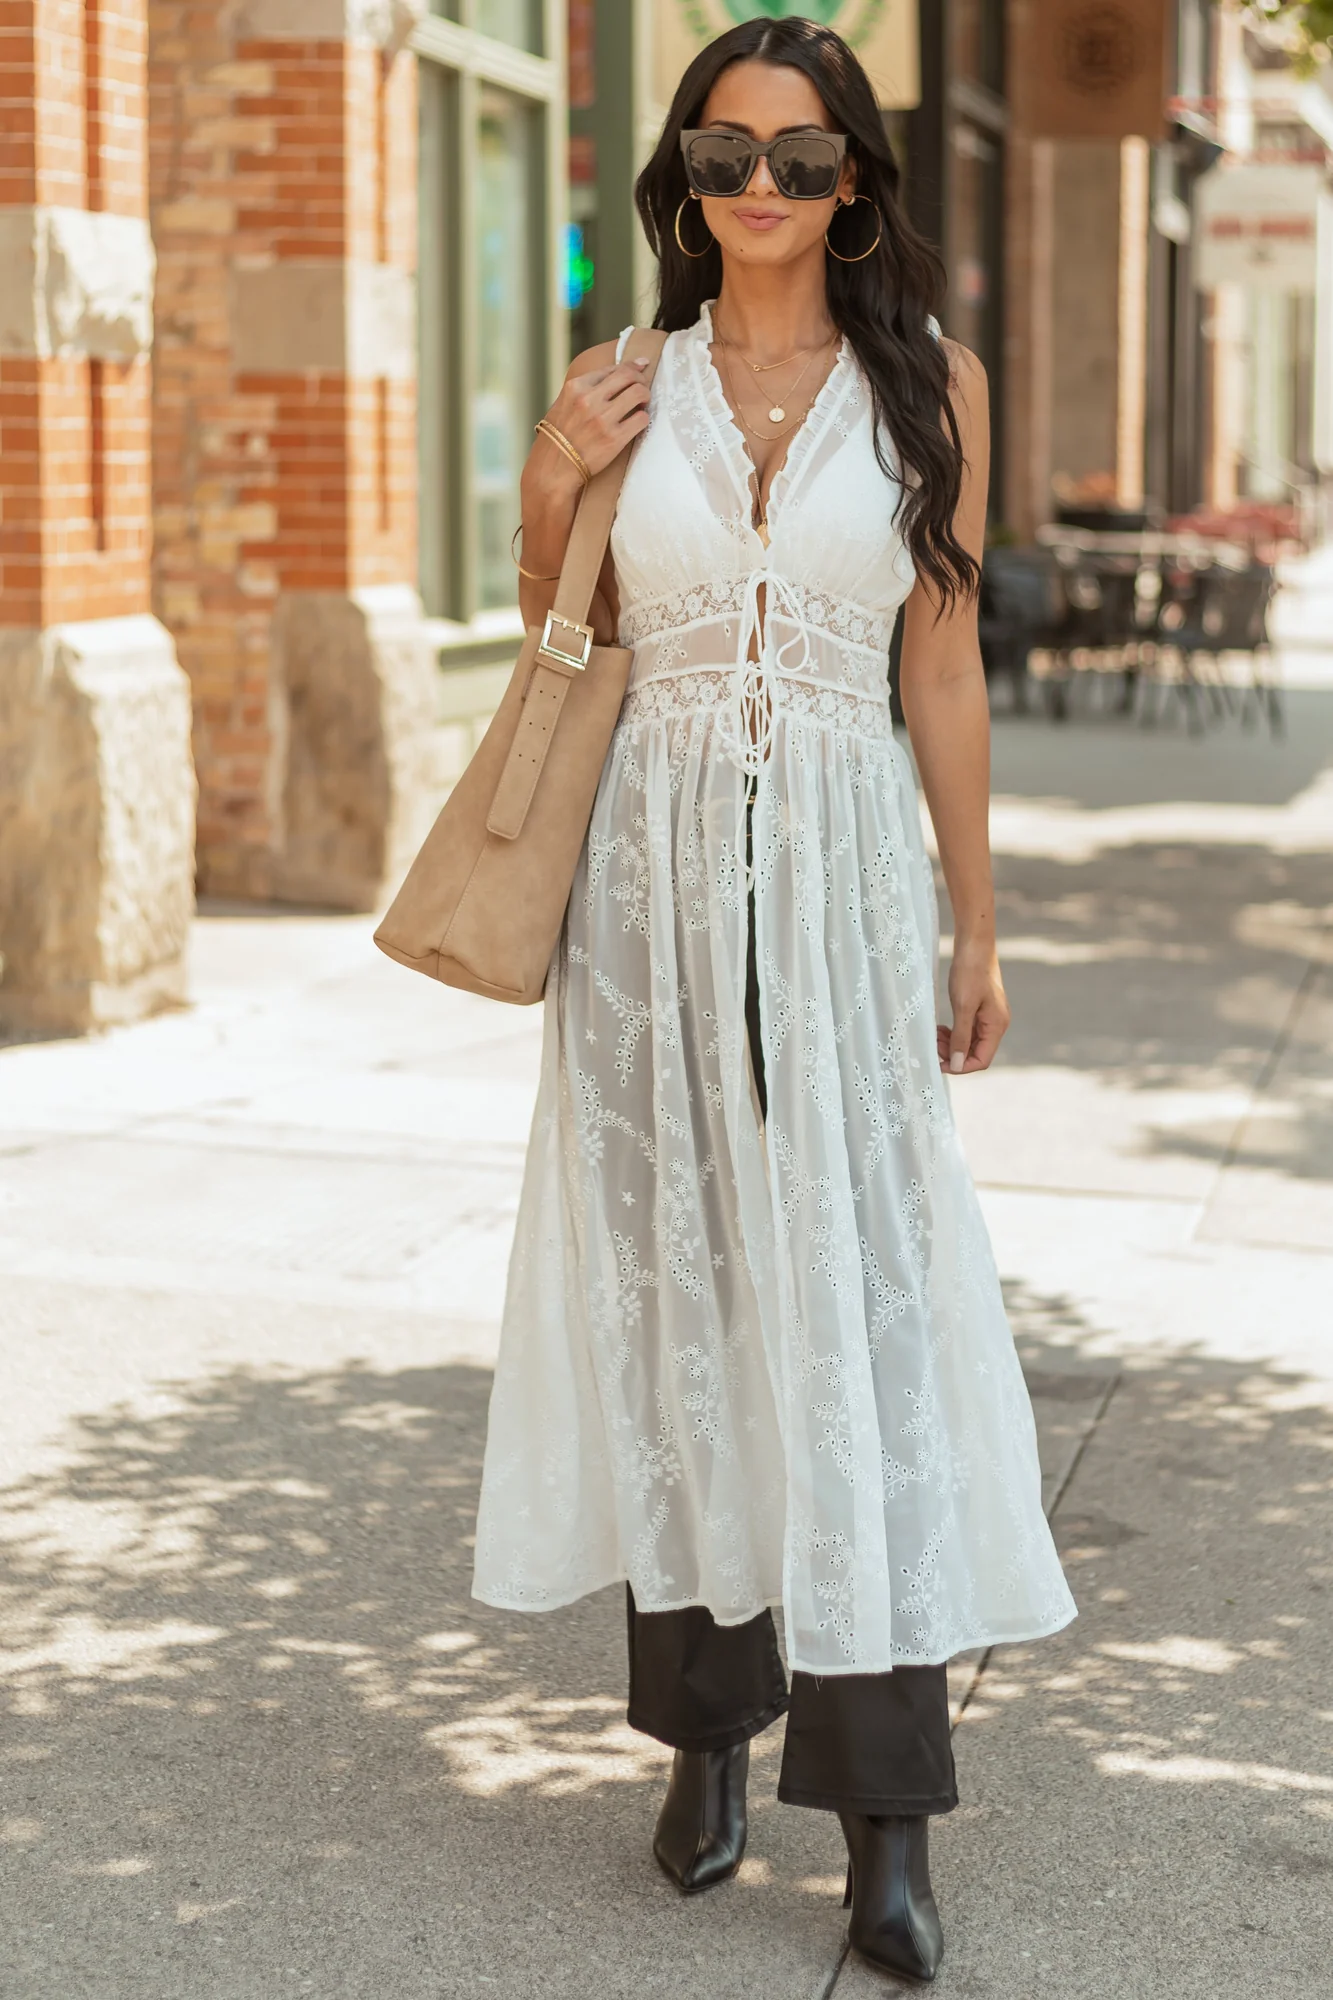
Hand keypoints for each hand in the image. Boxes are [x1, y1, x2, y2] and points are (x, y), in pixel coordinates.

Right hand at [533, 358, 652, 489]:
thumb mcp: (563, 405)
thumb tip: (613, 375)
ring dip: (645, 396)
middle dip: (640, 379)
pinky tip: (638, 422)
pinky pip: (642, 419)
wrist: (553, 470)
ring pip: (639, 393)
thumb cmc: (557, 438)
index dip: (630, 367)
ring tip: (642, 404)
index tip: (640, 367)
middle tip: (643, 388)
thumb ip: (584, 390)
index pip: (612, 369)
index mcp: (575, 387)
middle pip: (628, 376)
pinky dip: (643, 418)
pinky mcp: (614, 439)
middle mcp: (589, 399)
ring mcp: (602, 419)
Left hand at [937, 941, 1008, 1074]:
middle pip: (975, 1052)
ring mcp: (988, 1017)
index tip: (939, 1063)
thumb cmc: (970, 972)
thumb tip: (957, 1064)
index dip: (961, 1066)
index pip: (981, 1060)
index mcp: (996, 1026)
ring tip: (934, 1036)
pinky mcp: (980, 1009)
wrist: (974, 945)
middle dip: (953, 1054)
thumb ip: (961, 1037)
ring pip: (969, 1042)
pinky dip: (953, 1033)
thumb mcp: (963, 1007)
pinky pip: (966, 1030)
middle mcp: (995, 1024)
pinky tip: (940, 1029)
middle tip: (933, 1045)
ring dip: (951, 1044)